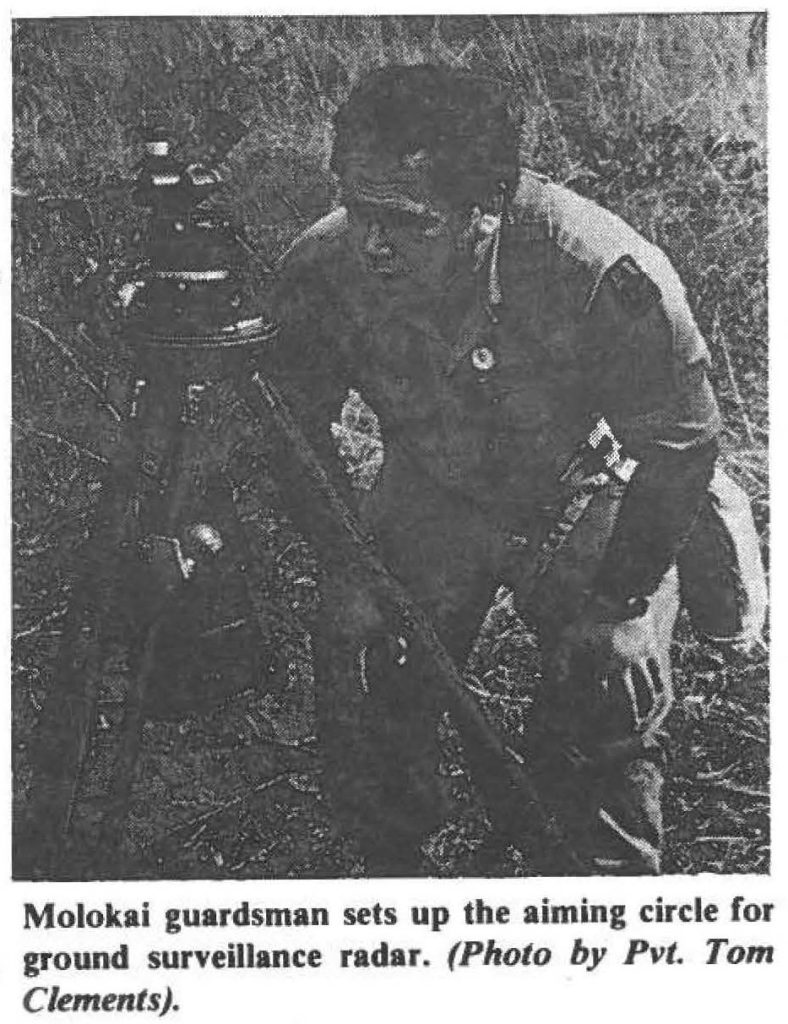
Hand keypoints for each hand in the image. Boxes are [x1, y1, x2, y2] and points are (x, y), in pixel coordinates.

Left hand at [548, 594, 672, 746]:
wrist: (612, 595)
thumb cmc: (583, 624)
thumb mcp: (566, 640)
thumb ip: (559, 665)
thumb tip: (556, 688)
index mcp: (599, 660)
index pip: (600, 699)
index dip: (598, 719)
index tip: (594, 732)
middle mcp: (622, 660)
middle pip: (627, 703)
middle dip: (624, 724)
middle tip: (620, 740)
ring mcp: (640, 657)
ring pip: (649, 696)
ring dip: (645, 717)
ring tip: (638, 731)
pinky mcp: (653, 652)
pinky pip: (661, 681)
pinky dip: (658, 701)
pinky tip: (652, 712)